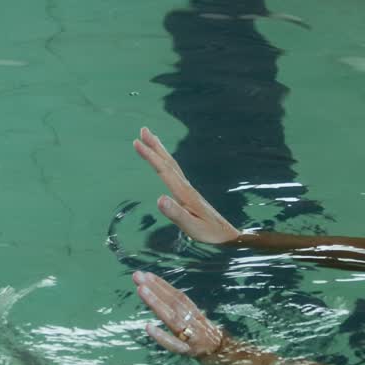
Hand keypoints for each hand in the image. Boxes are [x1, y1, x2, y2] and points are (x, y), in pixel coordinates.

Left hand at [132, 270, 225, 358]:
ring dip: (156, 303)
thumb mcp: (197, 322)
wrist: (226, 357)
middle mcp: (193, 321)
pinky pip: (174, 344)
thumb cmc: (207, 338)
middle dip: (154, 288)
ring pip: (172, 318)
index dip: (162, 284)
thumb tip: (162, 297)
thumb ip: (181, 312)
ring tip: (140, 290)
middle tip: (138, 275)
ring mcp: (191, 335)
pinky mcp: (188, 351)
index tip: (146, 274)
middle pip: (173, 302)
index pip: (177, 296)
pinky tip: (148, 327)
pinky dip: (161, 336)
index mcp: (195, 313)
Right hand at [134, 127, 239, 244]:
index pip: (163, 170)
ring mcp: (188, 188)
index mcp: (184, 193)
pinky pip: (174, 171)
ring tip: (151, 138)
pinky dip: (166, 161)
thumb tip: (159, 199)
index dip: (150, 156)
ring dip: (160, 150)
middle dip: (154, 146)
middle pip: (168, 162)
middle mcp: (186, 186)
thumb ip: (176, 213)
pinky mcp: (188, 192)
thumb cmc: (210, 233)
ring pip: (171, 164)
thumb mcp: (192, 227)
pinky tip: (164, 162)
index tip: (136, 142)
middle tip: (143, 130)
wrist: (227, 234)